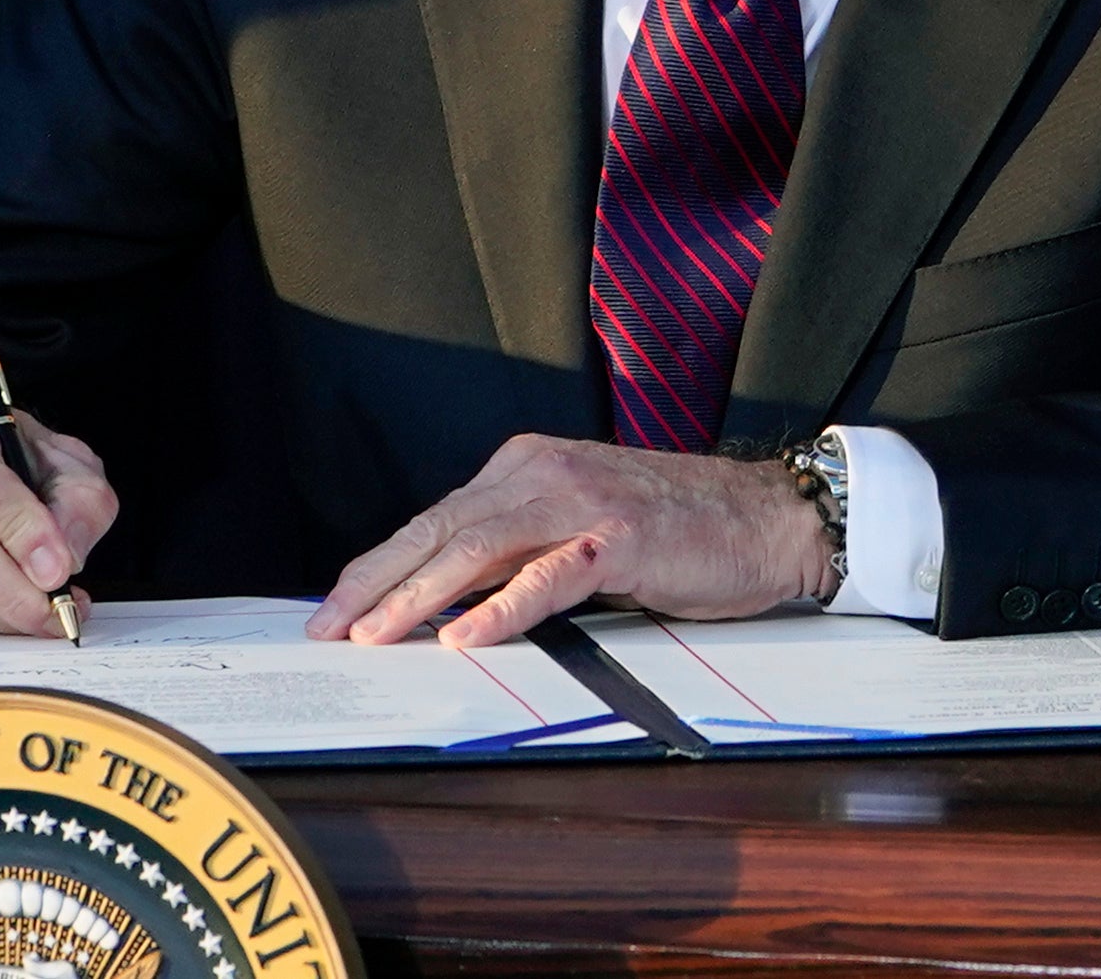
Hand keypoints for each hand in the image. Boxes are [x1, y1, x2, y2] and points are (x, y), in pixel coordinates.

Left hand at [308, 435, 831, 651]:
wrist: (771, 517)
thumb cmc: (682, 530)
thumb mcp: (584, 526)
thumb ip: (522, 549)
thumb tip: (450, 604)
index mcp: (529, 466)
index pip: (436, 518)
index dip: (381, 565)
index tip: (337, 607)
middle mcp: (545, 472)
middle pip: (440, 528)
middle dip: (376, 581)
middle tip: (329, 627)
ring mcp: (583, 502)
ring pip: (479, 547)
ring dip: (418, 596)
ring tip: (376, 634)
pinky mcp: (622, 539)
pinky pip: (549, 576)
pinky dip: (502, 607)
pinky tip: (466, 635)